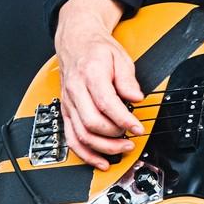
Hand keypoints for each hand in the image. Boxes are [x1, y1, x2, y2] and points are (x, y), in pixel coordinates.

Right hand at [54, 0, 144, 169]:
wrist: (76, 43)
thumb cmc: (97, 50)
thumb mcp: (120, 57)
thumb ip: (128, 79)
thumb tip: (136, 98)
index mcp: (90, 74)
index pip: (106, 103)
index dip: (124, 119)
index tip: (138, 127)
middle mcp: (75, 91)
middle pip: (91, 122)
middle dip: (114, 135)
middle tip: (132, 138)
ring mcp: (68, 103)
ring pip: (80, 134)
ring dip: (102, 148)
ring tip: (122, 149)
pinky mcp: (65, 112)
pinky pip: (71, 138)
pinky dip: (85, 154)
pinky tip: (100, 160)